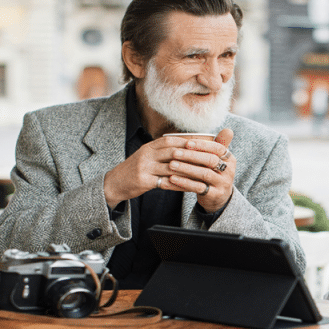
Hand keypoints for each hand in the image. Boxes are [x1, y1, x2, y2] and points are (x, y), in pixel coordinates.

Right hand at [102, 128, 235, 210]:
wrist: (114, 183)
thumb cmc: (137, 169)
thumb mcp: (150, 156)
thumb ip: (167, 151)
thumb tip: (189, 146)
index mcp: (152, 145)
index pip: (176, 140)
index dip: (194, 142)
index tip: (211, 145)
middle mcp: (148, 153)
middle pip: (176, 152)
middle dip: (196, 155)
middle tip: (213, 160)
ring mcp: (145, 166)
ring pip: (172, 167)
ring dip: (191, 171)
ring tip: (206, 175)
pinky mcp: (142, 180)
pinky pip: (165, 183)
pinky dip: (179, 185)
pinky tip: (191, 188)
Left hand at [165, 128, 235, 211]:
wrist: (219, 198)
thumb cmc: (214, 173)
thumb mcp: (218, 159)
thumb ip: (220, 144)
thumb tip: (228, 128)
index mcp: (230, 159)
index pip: (218, 148)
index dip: (202, 145)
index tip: (187, 143)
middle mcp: (229, 171)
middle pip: (210, 160)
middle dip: (191, 156)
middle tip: (174, 153)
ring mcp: (223, 184)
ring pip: (204, 174)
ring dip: (186, 169)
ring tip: (171, 165)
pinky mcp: (215, 195)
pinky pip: (198, 188)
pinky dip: (184, 183)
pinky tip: (172, 178)